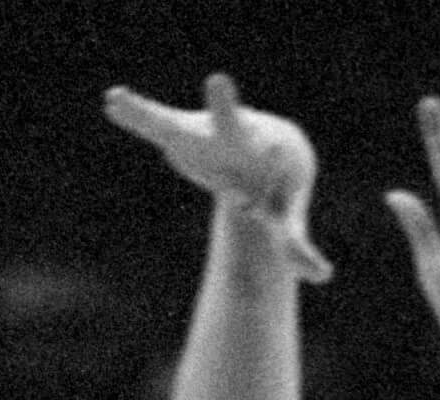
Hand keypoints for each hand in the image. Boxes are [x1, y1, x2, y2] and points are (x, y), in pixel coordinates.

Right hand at [105, 74, 332, 282]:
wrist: (270, 144)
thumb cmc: (276, 186)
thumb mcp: (286, 218)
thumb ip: (298, 247)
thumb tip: (325, 277)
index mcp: (264, 160)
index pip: (265, 168)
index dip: (261, 179)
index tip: (259, 181)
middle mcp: (235, 137)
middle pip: (229, 124)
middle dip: (224, 108)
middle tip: (218, 82)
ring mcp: (203, 132)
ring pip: (175, 123)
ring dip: (150, 115)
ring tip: (121, 100)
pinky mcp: (180, 131)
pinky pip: (154, 123)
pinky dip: (135, 115)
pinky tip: (113, 102)